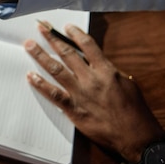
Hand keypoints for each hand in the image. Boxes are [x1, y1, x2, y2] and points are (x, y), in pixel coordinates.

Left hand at [24, 22, 164, 163]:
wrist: (135, 136)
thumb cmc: (135, 111)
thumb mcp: (127, 83)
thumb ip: (109, 71)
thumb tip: (97, 62)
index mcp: (106, 70)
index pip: (87, 46)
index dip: (75, 34)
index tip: (65, 27)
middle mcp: (91, 79)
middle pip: (67, 54)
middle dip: (52, 39)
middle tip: (40, 28)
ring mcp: (81, 94)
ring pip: (56, 70)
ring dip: (41, 56)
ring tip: (29, 45)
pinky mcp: (74, 109)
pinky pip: (54, 94)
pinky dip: (41, 84)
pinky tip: (31, 76)